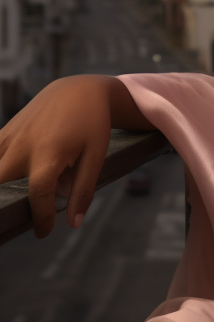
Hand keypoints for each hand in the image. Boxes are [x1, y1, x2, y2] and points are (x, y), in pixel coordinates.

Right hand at [0, 75, 115, 237]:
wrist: (77, 90)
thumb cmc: (91, 123)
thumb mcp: (96, 155)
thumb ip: (84, 190)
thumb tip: (73, 223)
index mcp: (49, 154)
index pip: (38, 195)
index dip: (41, 218)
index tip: (44, 232)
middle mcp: (22, 147)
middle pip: (0, 184)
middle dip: (2, 205)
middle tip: (12, 220)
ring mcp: (9, 139)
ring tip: (8, 203)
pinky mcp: (3, 134)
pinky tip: (6, 179)